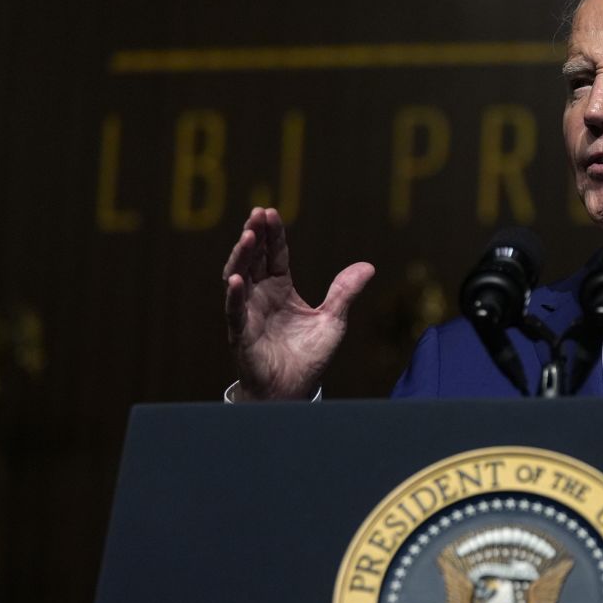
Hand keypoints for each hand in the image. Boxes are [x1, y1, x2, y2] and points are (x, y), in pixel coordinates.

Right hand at [222, 207, 374, 399]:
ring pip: (239, 278)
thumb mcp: (333, 320)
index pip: (274, 254)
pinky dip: (234, 296)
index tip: (270, 212)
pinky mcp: (241, 334)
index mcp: (280, 289)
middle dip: (254, 235)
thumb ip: (345, 292)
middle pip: (253, 258)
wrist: (293, 390)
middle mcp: (260, 296)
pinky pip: (234, 312)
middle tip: (256, 213)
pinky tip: (236, 279)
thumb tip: (368, 266)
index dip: (272, 234)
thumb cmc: (308, 357)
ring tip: (247, 236)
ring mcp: (248, 313)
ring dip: (241, 257)